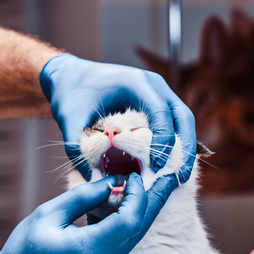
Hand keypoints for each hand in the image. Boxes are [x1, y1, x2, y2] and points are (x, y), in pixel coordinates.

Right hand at [0, 173, 177, 253]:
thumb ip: (83, 197)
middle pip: (138, 230)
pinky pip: (118, 250)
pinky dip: (117, 228)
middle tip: (168, 178)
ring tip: (125, 189)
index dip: (138, 195)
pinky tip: (104, 213)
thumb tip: (112, 183)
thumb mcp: (47, 216)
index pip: (130, 220)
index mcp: (87, 251)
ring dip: (131, 213)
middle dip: (152, 201)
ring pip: (129, 240)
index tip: (134, 177)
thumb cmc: (24, 253)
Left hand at [39, 54, 195, 182]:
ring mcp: (156, 92)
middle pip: (182, 115)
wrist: (69, 76)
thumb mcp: (69, 117)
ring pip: (182, 118)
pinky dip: (174, 141)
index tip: (157, 165)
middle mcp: (152, 84)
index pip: (161, 111)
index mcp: (136, 82)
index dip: (163, 140)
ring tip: (180, 174)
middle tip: (180, 175)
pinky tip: (169, 163)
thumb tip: (92, 177)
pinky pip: (172, 121)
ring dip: (184, 145)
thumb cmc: (70, 92)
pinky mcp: (153, 101)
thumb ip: (76, 145)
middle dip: (184, 146)